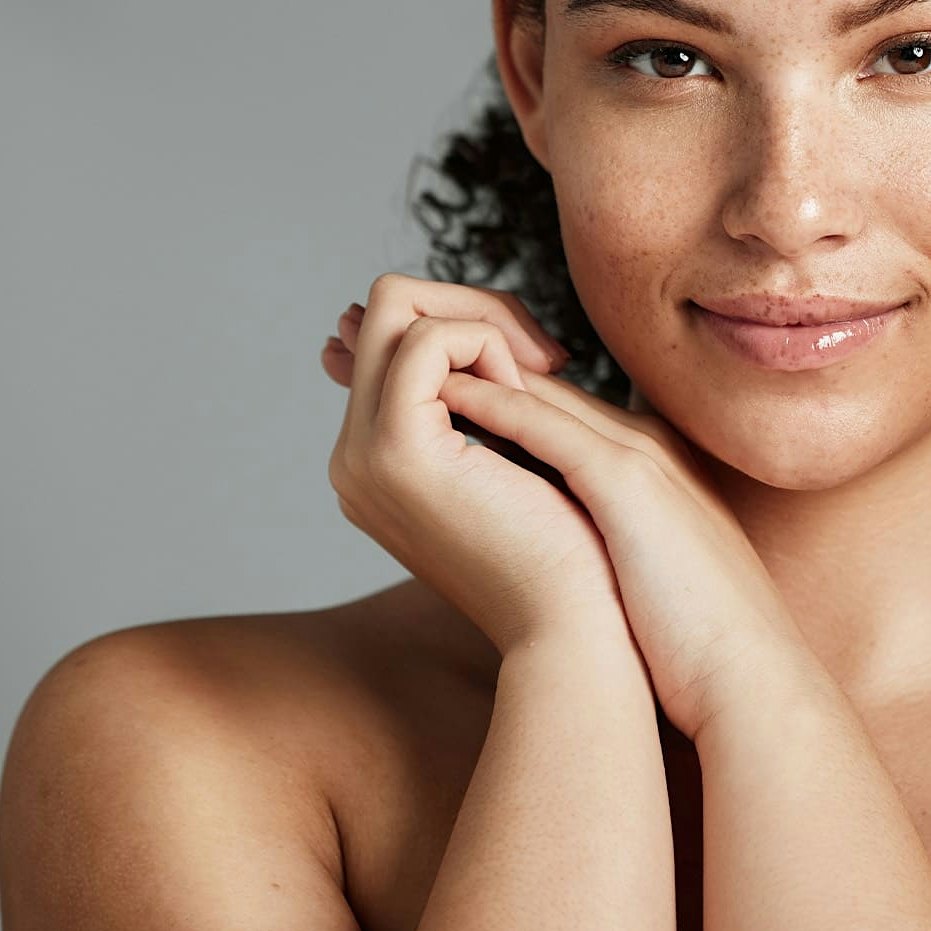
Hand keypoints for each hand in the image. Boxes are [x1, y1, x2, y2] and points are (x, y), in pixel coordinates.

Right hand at [323, 273, 627, 653]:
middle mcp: (354, 455)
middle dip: (476, 308)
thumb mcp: (520, 453)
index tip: (540, 367)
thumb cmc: (571, 550)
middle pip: (388, 307)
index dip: (470, 325)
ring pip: (397, 305)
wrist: (576, 625)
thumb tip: (481, 332)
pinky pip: (427, 338)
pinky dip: (487, 344)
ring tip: (540, 383)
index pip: (394, 336)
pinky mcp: (397, 450)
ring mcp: (363, 453)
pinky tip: (527, 397)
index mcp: (377, 458)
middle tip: (547, 361)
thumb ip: (490, 398)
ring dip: (484, 325)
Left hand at [323, 277, 816, 740]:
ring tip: (386, 361)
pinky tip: (441, 403)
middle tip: (369, 350)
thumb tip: (519, 538)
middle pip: (530, 375)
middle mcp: (635, 443)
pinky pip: (554, 429)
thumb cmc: (689, 643)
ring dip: (460, 365)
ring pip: (537, 386)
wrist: (748, 676)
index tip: (395, 375)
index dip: (468, 381)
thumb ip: (581, 538)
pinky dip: (496, 407)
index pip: (541, 402)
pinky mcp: (632, 486)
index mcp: (633, 465)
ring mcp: (636, 457)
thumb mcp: (626, 574)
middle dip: (447, 353)